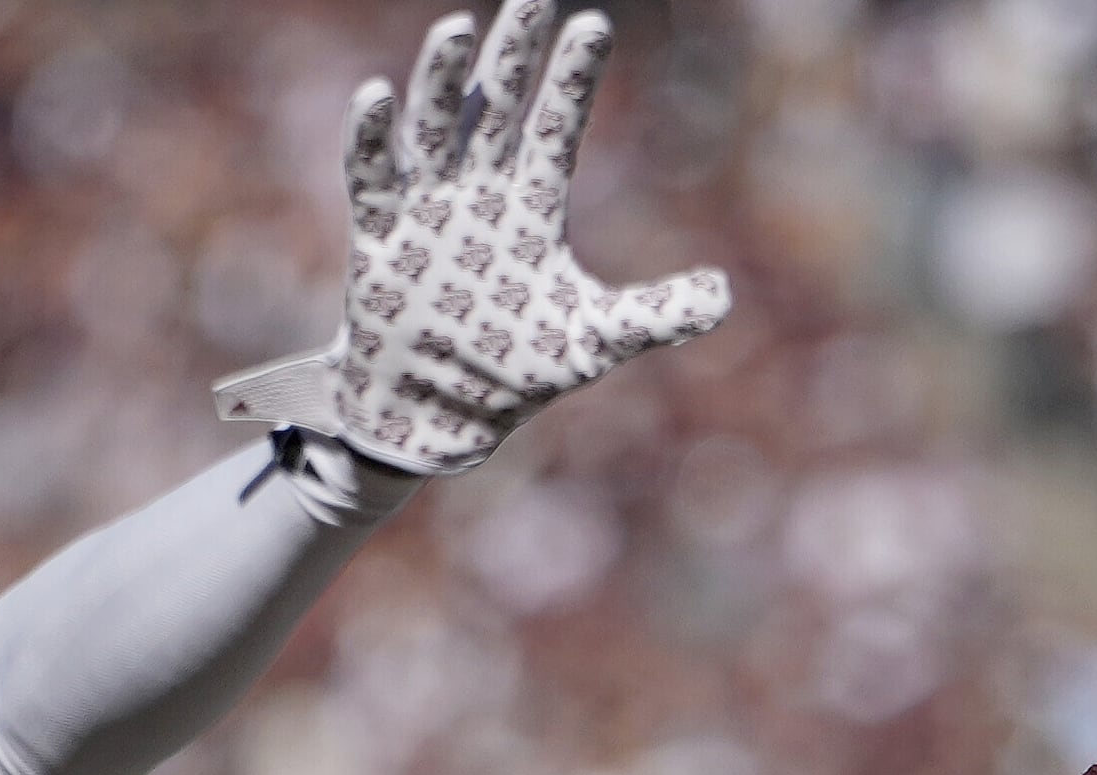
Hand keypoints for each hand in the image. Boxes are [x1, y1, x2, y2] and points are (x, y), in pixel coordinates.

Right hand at [213, 0, 731, 475]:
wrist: (442, 413)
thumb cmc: (516, 369)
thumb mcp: (594, 341)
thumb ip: (654, 315)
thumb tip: (724, 296)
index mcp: (530, 202)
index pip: (555, 124)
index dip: (571, 77)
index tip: (592, 24)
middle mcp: (478, 188)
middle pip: (496, 104)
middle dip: (512, 52)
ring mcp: (427, 205)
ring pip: (435, 126)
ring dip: (444, 81)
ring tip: (458, 28)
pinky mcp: (381, 234)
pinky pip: (372, 176)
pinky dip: (372, 138)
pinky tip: (379, 95)